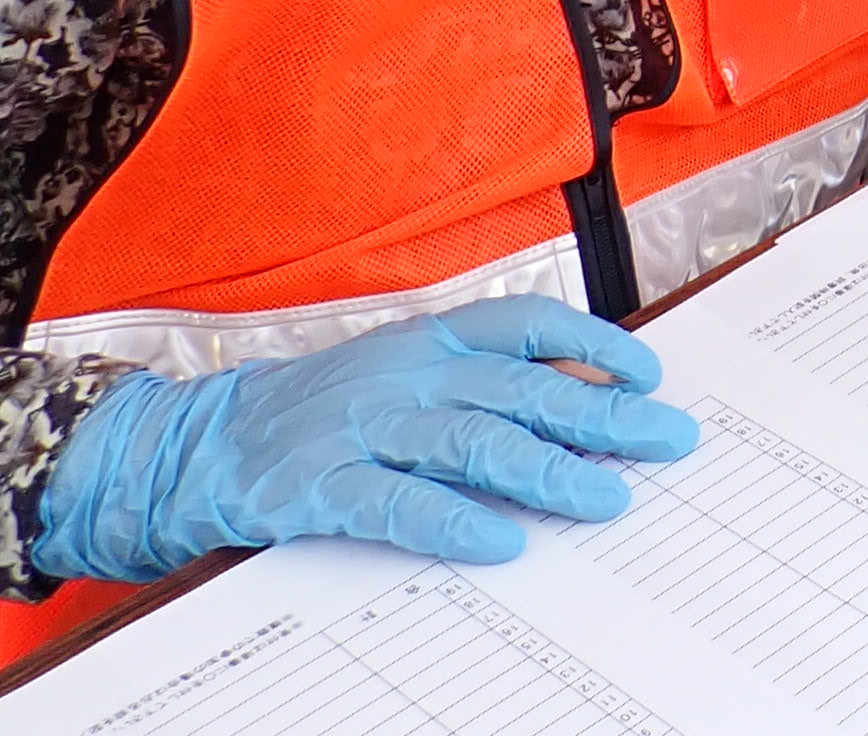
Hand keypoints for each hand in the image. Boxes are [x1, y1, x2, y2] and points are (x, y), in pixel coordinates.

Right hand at [29, 297, 698, 582]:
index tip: (650, 373)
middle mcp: (407, 373)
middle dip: (604, 416)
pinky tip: (503, 543)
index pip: (529, 324)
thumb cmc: (322, 409)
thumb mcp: (404, 372)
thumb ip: (479, 382)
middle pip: (524, 390)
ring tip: (606, 497)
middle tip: (666, 440)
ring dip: (550, 472)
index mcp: (431, 339)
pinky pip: (400, 503)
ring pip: (476, 444)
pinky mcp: (325, 485)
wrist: (202, 442)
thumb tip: (582, 398)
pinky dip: (456, 523)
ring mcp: (366, 426)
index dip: (595, 344)